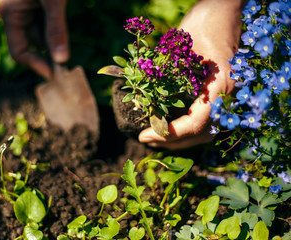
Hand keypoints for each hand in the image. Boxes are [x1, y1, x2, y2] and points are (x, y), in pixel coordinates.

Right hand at [0, 0, 68, 78]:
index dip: (37, 65)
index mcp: (10, 13)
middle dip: (49, 53)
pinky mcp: (36, 6)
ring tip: (67, 38)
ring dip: (55, 40)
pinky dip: (56, 31)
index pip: (19, 51)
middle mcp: (14, 14)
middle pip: (31, 45)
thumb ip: (56, 29)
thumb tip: (61, 61)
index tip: (55, 76)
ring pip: (41, 36)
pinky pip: (46, 26)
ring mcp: (24, 10)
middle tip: (67, 66)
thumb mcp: (54, 2)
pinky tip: (65, 23)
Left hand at [139, 0, 245, 149]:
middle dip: (172, 141)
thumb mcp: (180, 45)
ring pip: (206, 131)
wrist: (225, 10)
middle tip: (146, 140)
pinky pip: (207, 121)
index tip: (144, 135)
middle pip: (202, 134)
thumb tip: (139, 98)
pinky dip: (188, 129)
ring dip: (180, 139)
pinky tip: (170, 127)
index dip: (169, 134)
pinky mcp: (221, 95)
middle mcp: (228, 96)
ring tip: (155, 138)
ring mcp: (227, 97)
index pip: (196, 123)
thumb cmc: (204, 22)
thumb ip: (164, 72)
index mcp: (220, 85)